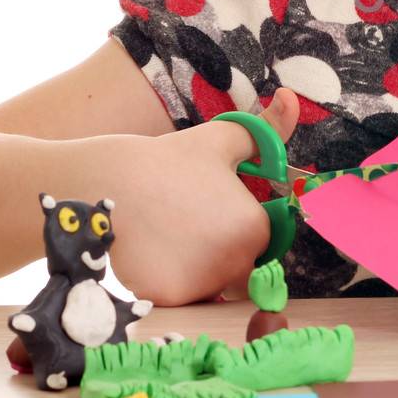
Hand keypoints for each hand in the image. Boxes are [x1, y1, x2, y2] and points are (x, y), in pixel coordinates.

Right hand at [107, 88, 299, 304]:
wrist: (108, 182)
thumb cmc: (170, 160)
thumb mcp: (224, 139)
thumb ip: (266, 130)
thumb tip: (290, 98)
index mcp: (254, 228)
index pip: (260, 242)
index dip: (237, 226)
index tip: (210, 211)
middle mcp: (235, 262)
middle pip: (239, 270)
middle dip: (220, 253)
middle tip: (186, 224)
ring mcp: (201, 285)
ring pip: (210, 287)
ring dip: (197, 272)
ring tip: (168, 237)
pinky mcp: (168, 299)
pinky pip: (180, 298)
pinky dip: (169, 283)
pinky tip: (152, 254)